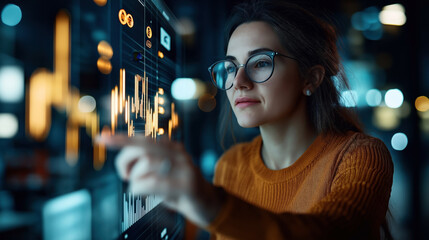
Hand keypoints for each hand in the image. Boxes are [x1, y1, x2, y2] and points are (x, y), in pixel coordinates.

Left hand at [96, 134, 223, 226]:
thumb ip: (148, 164)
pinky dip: (140, 188)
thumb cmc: (179, 189)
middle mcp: (178, 153)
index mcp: (171, 147)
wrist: (208, 204)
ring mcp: (184, 168)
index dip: (121, 138)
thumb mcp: (163, 173)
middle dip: (124, 159)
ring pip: (146, 163)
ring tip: (140, 187)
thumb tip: (124, 164)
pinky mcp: (187, 185)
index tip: (100, 138)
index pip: (143, 138)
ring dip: (135, 179)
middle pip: (143, 146)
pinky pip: (154, 183)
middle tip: (123, 175)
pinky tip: (141, 193)